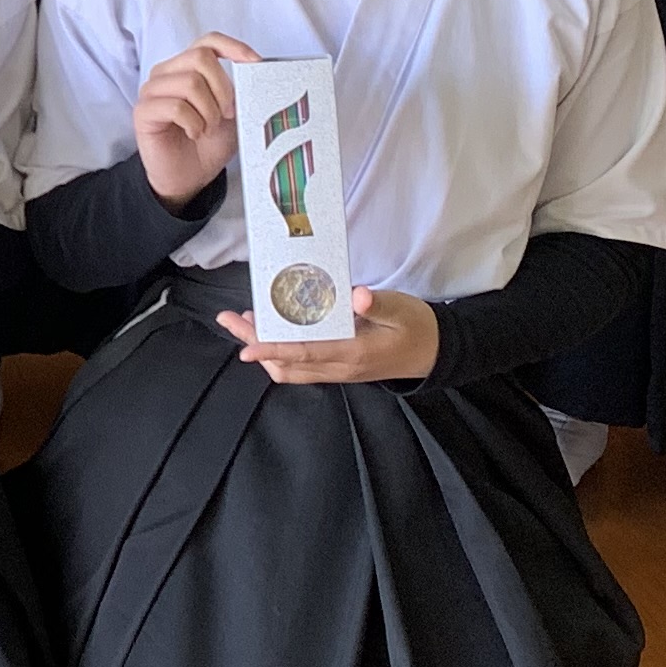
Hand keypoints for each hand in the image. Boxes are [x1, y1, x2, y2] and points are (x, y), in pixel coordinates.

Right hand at [133, 32, 261, 206]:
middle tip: (226, 114)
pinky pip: (176, 107)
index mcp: (187, 68)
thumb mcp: (233, 115)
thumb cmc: (208, 144)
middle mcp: (167, 73)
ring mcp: (152, 91)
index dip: (232, 47)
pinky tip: (193, 134)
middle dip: (222, 88)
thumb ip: (239, 92)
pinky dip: (194, 124)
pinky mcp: (143, 112)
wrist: (189, 177)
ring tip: (208, 128)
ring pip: (190, 83)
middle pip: (200, 57)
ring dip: (209, 111)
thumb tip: (256, 74)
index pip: (208, 42)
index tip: (253, 63)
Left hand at [217, 284, 439, 384]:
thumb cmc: (418, 327)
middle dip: (256, 344)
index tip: (245, 346)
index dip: (273, 349)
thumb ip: (378, 303)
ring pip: (290, 368)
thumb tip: (356, 295)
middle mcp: (339, 367)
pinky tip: (272, 329)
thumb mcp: (403, 309)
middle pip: (287, 363)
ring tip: (243, 322)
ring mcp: (337, 371)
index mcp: (353, 352)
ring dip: (264, 348)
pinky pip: (301, 367)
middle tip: (230, 319)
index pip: (305, 353)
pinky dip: (280, 351)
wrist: (435, 353)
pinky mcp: (338, 368)